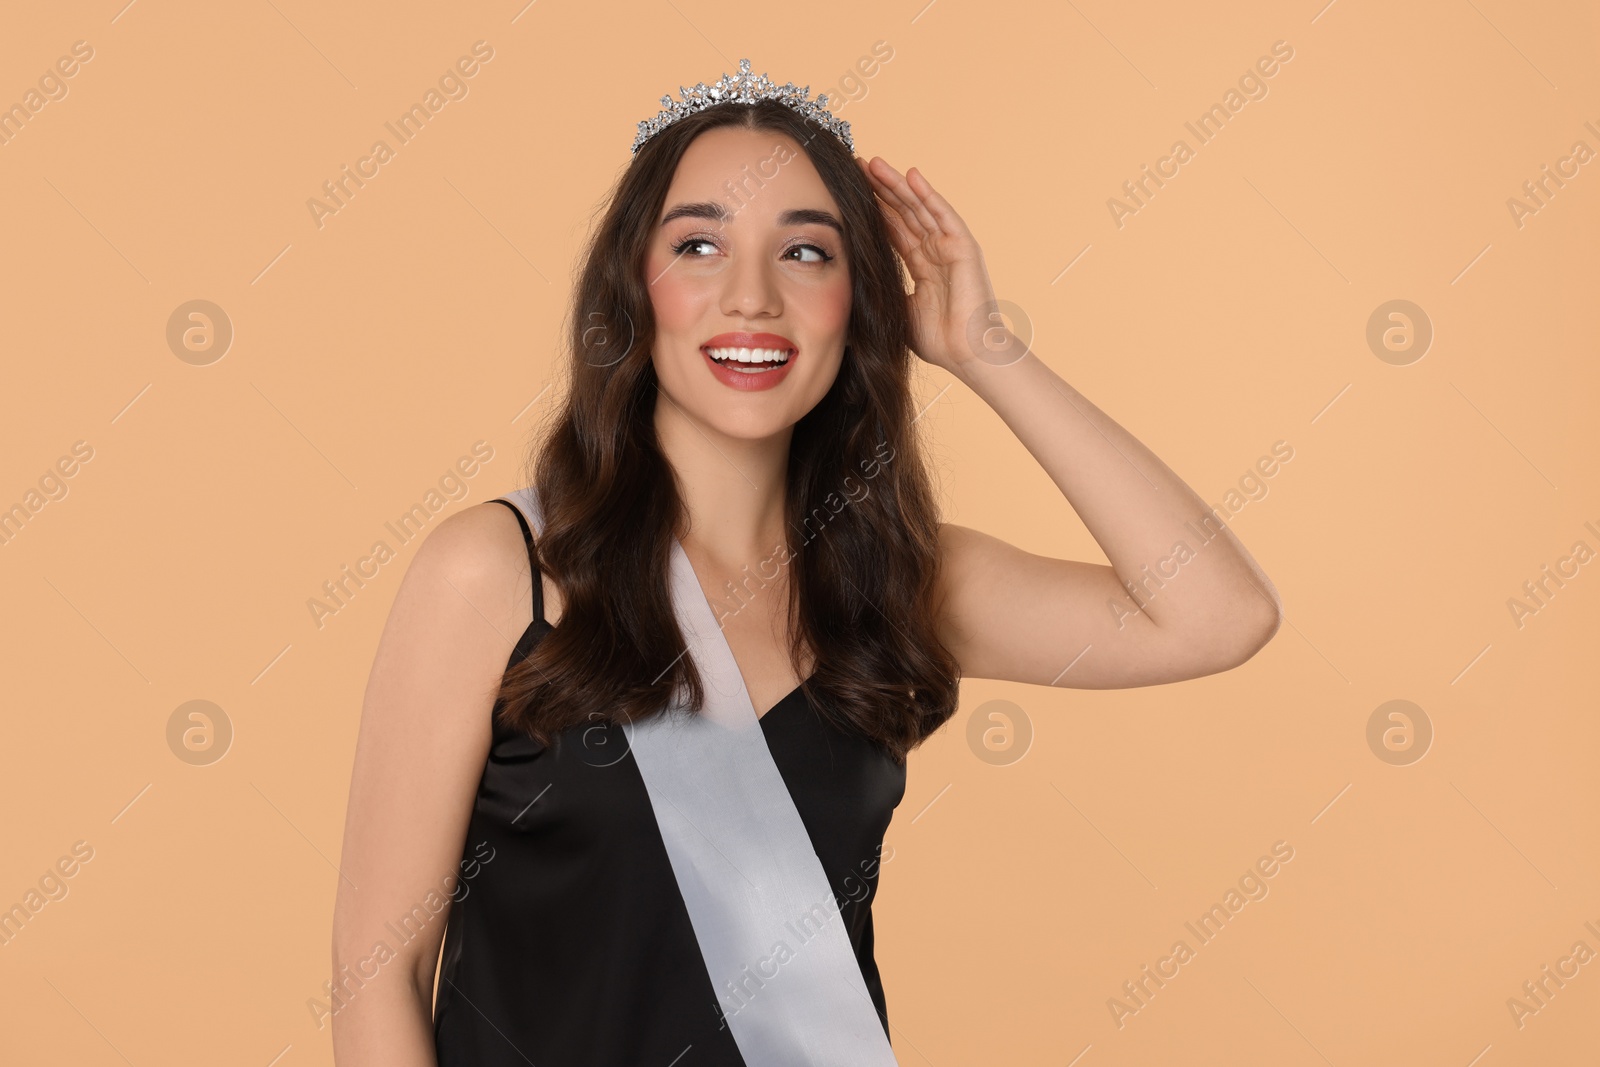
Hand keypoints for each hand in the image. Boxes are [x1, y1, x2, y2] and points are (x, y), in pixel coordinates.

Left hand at [856, 156, 1009, 372]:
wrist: (967, 354)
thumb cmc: (939, 342)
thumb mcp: (896, 313)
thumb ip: (878, 296)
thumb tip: (843, 298)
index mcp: (921, 266)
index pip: (893, 230)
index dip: (873, 210)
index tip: (848, 192)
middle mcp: (935, 252)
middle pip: (903, 213)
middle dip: (880, 190)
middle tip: (855, 166)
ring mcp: (950, 247)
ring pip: (918, 208)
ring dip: (897, 185)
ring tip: (874, 163)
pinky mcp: (963, 247)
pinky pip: (943, 215)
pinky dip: (928, 195)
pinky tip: (912, 175)